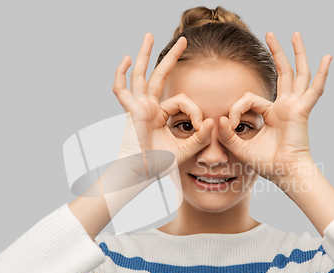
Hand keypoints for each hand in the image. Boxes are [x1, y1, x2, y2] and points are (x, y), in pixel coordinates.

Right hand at [113, 33, 213, 177]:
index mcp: (161, 115)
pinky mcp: (131, 111)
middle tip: (184, 40)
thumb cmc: (159, 164)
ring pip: (141, 75)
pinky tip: (127, 59)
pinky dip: (121, 74)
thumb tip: (213, 121)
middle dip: (172, 56)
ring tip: (151, 35)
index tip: (201, 126)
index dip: (195, 111)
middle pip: (160, 75)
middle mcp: (149, 107)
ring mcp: (138, 107)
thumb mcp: (186, 149)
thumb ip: (200, 137)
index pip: (183, 101)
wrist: (142, 175)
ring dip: (146, 54)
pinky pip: (121, 90)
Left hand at [217, 32, 331, 184]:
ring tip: (293, 34)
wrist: (284, 173)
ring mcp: (295, 106)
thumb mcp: (240, 148)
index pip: (249, 98)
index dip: (236, 108)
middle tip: (270, 34)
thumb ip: (228, 135)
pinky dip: (322, 74)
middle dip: (276, 53)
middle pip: (282, 73)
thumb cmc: (266, 163)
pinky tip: (328, 56)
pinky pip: (314, 89)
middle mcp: (284, 106)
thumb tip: (220, 119)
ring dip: (296, 53)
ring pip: (297, 74)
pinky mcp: (302, 110)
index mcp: (270, 114)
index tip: (230, 123)